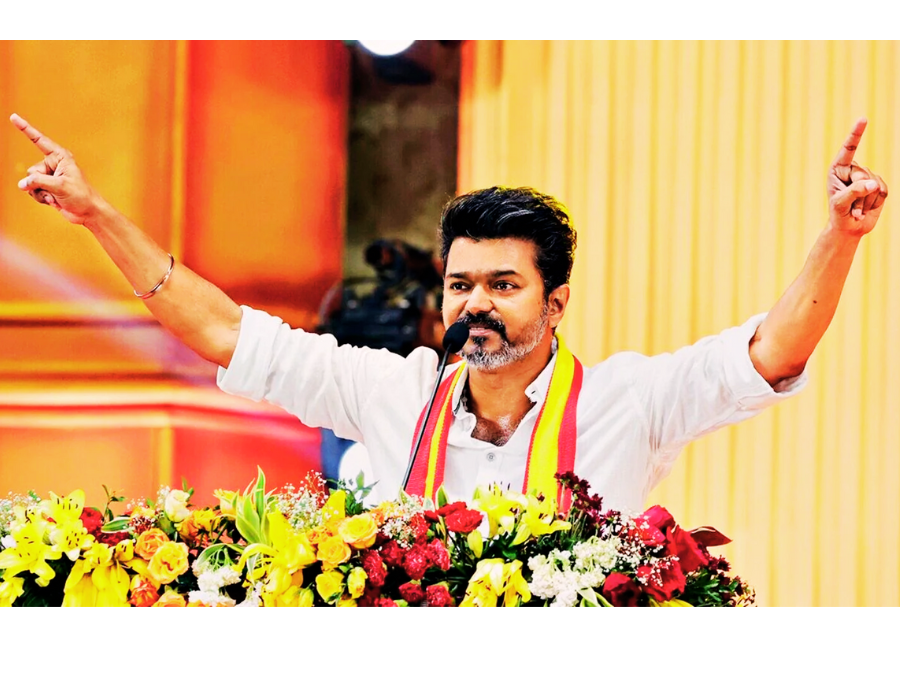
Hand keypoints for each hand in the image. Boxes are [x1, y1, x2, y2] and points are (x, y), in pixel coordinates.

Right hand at [9, 113, 104, 225]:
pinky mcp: (47, 187)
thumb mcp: (60, 186)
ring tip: (55, 197)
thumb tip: (22, 184)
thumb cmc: (81, 196)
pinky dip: (41, 197)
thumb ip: (38, 182)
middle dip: (39, 183)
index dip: (25, 129)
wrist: (88, 212)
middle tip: (55, 190)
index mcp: (60, 157)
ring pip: (30, 182)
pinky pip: (33, 190)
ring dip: (40, 192)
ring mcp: (50, 176)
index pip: (39, 140)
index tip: (13, 117)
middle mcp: (53, 164)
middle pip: (32, 171)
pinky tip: (53, 201)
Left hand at [827, 117, 888, 235]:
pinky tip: (865, 209)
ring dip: (864, 202)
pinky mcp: (879, 186)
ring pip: (873, 185)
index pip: (848, 149)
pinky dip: (874, 203)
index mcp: (838, 169)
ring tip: (855, 209)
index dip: (856, 134)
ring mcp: (868, 177)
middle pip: (863, 175)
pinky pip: (882, 191)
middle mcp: (853, 170)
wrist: (849, 228)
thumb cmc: (838, 214)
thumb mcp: (840, 204)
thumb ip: (853, 192)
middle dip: (857, 194)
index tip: (863, 119)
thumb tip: (873, 183)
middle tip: (850, 207)